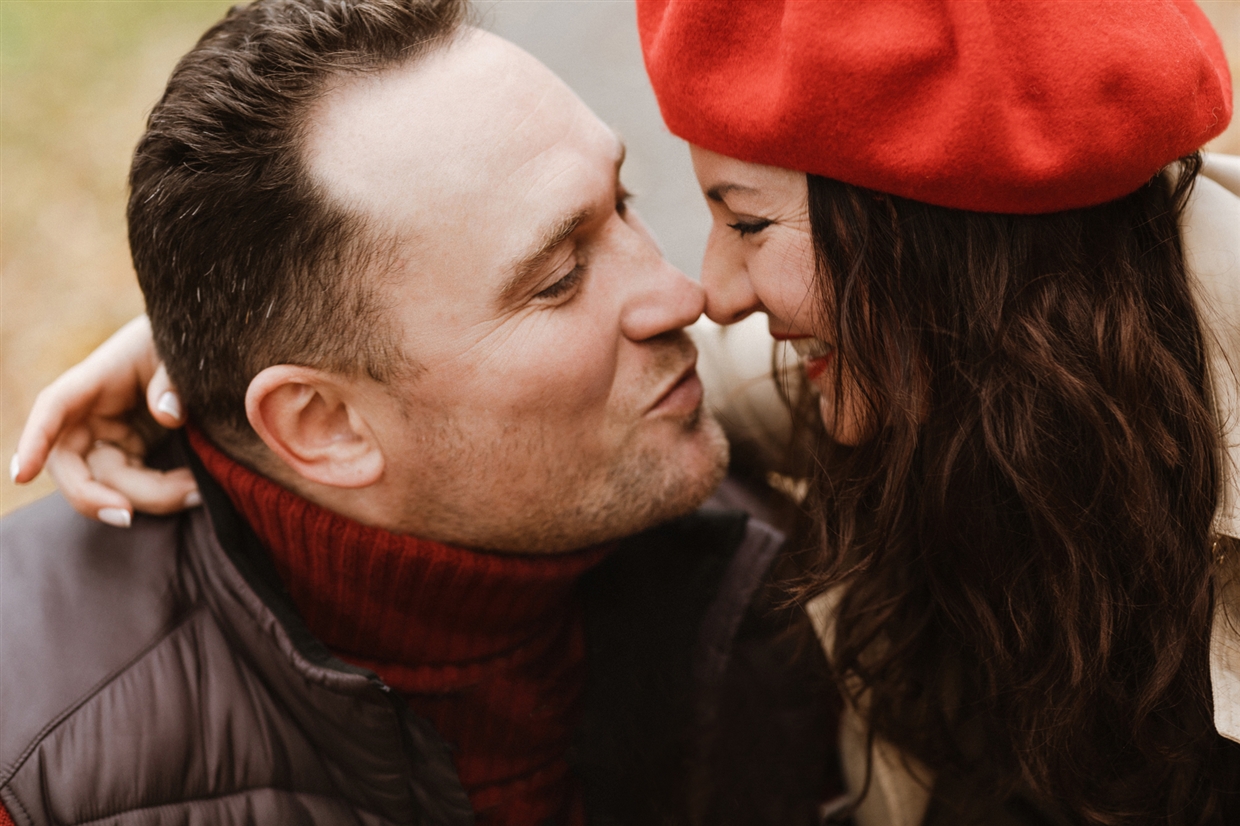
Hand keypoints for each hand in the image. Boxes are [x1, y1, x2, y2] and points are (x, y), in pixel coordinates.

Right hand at [11, 316, 200, 525]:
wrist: (196, 347)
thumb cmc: (177, 344)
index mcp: (94, 381)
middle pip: (71, 465)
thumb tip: (168, 414)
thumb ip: (172, 378)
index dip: (35, 441)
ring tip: (198, 492)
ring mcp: (108, 438)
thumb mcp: (176, 353)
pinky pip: (135, 486)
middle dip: (94, 496)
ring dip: (150, 497)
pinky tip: (195, 490)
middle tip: (128, 516)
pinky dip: (163, 494)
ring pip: (108, 484)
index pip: (54, 407)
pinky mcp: (130, 454)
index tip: (22, 476)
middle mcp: (90, 415)